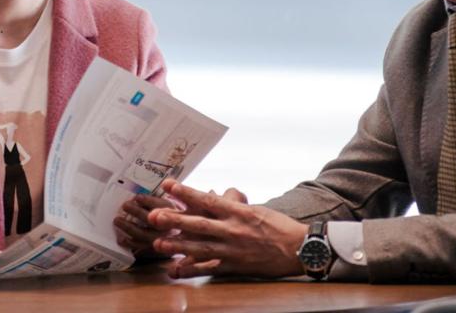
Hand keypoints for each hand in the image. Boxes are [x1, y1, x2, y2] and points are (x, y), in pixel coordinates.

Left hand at [114, 194, 178, 256]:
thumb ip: (155, 200)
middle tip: (125, 205)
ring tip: (118, 220)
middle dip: (137, 212)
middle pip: (152, 219)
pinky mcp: (154, 250)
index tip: (137, 197)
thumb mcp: (167, 205)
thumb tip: (137, 196)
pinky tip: (121, 239)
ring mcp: (161, 240)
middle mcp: (168, 227)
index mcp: (173, 212)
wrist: (178, 237)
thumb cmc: (168, 216)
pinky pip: (140, 247)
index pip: (161, 205)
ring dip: (128, 227)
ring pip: (144, 234)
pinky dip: (128, 243)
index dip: (148, 201)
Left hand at [147, 178, 307, 278]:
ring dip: (179, 245)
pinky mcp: (236, 266)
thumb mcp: (254, 210)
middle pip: (200, 224)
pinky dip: (192, 270)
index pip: (207, 200)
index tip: (168, 185)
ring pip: (201, 247)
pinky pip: (210, 268)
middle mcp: (233, 229)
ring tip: (159, 244)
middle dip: (176, 220)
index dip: (186, 192)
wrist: (299, 247)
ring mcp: (233, 249)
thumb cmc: (277, 226)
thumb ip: (231, 207)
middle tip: (155, 216)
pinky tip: (176, 270)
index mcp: (238, 212)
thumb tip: (210, 199)